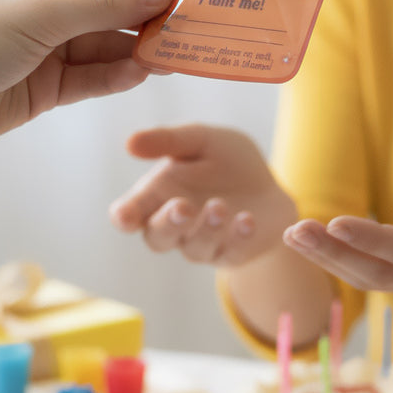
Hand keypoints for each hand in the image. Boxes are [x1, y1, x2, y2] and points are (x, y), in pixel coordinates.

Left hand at [0, 0, 169, 154]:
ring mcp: (50, 44)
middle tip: (188, 27)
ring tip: (172, 56)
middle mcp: (47, 2)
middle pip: (112, 4)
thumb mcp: (40, 16)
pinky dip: (117, 75)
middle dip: (147, 16)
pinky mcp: (50, 83)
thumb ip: (104, 6)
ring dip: (137, 49)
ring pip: (108, 42)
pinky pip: (94, 75)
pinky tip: (140, 74)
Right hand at [110, 124, 296, 266]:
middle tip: (183, 206)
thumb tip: (130, 143)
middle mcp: (174, 226)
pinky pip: (231, 252)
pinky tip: (247, 219)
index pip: (129, 213)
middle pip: (158, 237)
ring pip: (195, 247)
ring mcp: (202, 243)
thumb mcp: (201, 140)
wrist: (267, 185)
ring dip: (206, 228)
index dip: (125, 216)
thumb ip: (168, 140)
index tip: (126, 216)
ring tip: (219, 205)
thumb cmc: (224, 160)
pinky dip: (238, 237)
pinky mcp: (232, 253)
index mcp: (157, 196)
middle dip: (169, 223)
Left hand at [282, 141, 392, 292]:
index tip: (334, 223)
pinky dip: (336, 260)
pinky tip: (305, 241)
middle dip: (337, 255)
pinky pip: (370, 274)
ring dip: (329, 260)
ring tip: (290, 235)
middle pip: (385, 273)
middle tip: (295, 230)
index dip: (374, 241)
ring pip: (372, 279)